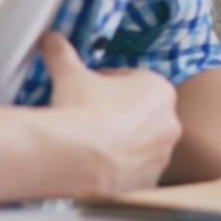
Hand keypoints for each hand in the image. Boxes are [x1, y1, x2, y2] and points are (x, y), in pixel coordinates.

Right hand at [41, 31, 181, 195]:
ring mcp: (162, 155)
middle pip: (141, 115)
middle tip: (90, 118)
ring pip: (141, 145)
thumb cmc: (79, 111)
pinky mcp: (150, 181)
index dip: (109, 86)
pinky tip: (97, 166)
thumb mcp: (70, 75)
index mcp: (160, 91)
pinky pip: (136, 172)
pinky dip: (120, 169)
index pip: (135, 83)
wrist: (74, 156)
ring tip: (92, 144)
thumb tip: (51, 39)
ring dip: (122, 143)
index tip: (91, 93)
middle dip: (119, 115)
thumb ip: (63, 54)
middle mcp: (169, 123)